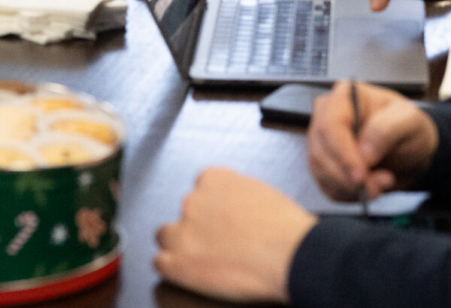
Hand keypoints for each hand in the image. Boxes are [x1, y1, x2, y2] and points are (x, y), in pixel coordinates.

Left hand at [154, 169, 314, 303]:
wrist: (290, 255)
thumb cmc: (286, 228)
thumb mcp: (263, 193)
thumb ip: (239, 194)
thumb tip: (237, 205)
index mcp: (214, 179)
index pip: (201, 187)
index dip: (212, 205)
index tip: (221, 216)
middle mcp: (193, 201)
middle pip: (185, 211)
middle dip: (198, 224)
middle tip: (220, 239)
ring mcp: (183, 232)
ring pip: (166, 235)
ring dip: (180, 245)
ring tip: (202, 257)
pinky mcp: (178, 263)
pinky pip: (160, 262)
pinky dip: (171, 267)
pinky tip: (187, 271)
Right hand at [306, 81, 436, 201]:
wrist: (409, 150)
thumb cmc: (408, 128)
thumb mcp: (410, 122)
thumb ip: (387, 130)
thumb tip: (365, 152)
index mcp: (345, 96)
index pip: (331, 125)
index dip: (343, 153)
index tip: (360, 176)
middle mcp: (327, 116)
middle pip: (321, 151)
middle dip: (347, 177)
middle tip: (376, 189)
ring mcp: (322, 142)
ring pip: (321, 171)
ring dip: (349, 188)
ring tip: (380, 187)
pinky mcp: (323, 165)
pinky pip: (327, 186)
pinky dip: (347, 195)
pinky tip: (368, 190)